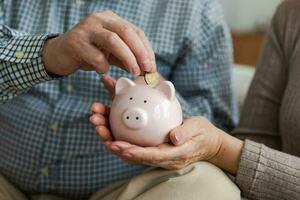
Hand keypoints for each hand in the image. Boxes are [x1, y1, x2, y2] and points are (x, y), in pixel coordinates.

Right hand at [43, 11, 155, 75]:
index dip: (146, 49)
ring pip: (112, 40)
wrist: (59, 54)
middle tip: (146, 69)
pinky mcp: (75, 42)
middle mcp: (99, 19)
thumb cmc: (88, 54)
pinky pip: (95, 56)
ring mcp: (86, 29)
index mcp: (111, 20)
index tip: (152, 66)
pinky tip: (102, 71)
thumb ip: (127, 58)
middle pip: (126, 32)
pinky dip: (103, 66)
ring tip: (133, 72)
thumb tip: (147, 69)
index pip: (135, 31)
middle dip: (140, 52)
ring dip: (127, 58)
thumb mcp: (111, 54)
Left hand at [90, 106, 222, 169]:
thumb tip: (174, 137)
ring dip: (115, 142)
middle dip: (117, 146)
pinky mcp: (154, 151)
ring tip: (100, 127)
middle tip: (101, 131)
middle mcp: (163, 159)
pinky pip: (136, 148)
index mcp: (174, 155)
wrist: (207, 143)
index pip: (151, 155)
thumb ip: (186, 133)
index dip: (133, 152)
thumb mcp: (198, 129)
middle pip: (136, 156)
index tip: (116, 145)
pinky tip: (111, 128)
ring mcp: (158, 156)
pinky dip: (122, 140)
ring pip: (133, 153)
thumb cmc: (203, 134)